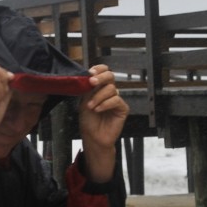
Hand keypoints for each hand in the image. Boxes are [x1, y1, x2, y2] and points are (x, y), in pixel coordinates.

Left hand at [78, 65, 129, 182]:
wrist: (92, 137)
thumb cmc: (88, 121)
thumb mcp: (83, 101)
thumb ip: (88, 89)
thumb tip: (88, 76)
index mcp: (99, 87)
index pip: (103, 72)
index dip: (98, 69)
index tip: (90, 73)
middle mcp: (109, 91)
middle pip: (110, 76)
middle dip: (100, 77)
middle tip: (92, 82)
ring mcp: (116, 99)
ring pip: (111, 89)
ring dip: (98, 97)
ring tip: (91, 106)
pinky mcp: (123, 108)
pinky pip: (116, 100)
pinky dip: (105, 104)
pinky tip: (98, 110)